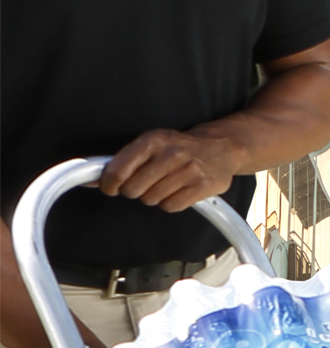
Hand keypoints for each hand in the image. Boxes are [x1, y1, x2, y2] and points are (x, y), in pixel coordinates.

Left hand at [99, 127, 241, 213]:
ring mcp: (189, 170)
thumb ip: (121, 162)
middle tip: (145, 184)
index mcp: (153, 140)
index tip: (111, 188)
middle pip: (133, 190)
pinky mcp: (203, 186)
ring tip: (166, 185)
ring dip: (154, 197)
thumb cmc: (179, 148)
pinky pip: (171, 206)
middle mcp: (171, 154)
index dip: (109, 184)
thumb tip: (89, 179)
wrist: (221, 148)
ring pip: (152, 200)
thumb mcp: (150, 145)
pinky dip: (170, 203)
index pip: (118, 171)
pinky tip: (178, 192)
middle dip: (135, 191)